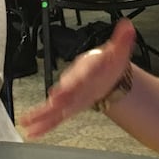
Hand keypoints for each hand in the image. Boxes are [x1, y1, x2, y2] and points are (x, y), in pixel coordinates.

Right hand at [20, 19, 135, 137]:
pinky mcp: (68, 106)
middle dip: (59, 96)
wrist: (100, 72)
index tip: (66, 85)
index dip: (74, 79)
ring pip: (54, 105)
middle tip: (52, 101)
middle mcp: (74, 82)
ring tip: (29, 120)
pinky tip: (33, 131)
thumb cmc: (105, 62)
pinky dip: (44, 124)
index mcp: (86, 68)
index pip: (80, 73)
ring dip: (43, 113)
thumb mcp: (117, 51)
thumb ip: (122, 40)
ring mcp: (69, 95)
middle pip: (65, 89)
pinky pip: (55, 116)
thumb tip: (128, 26)